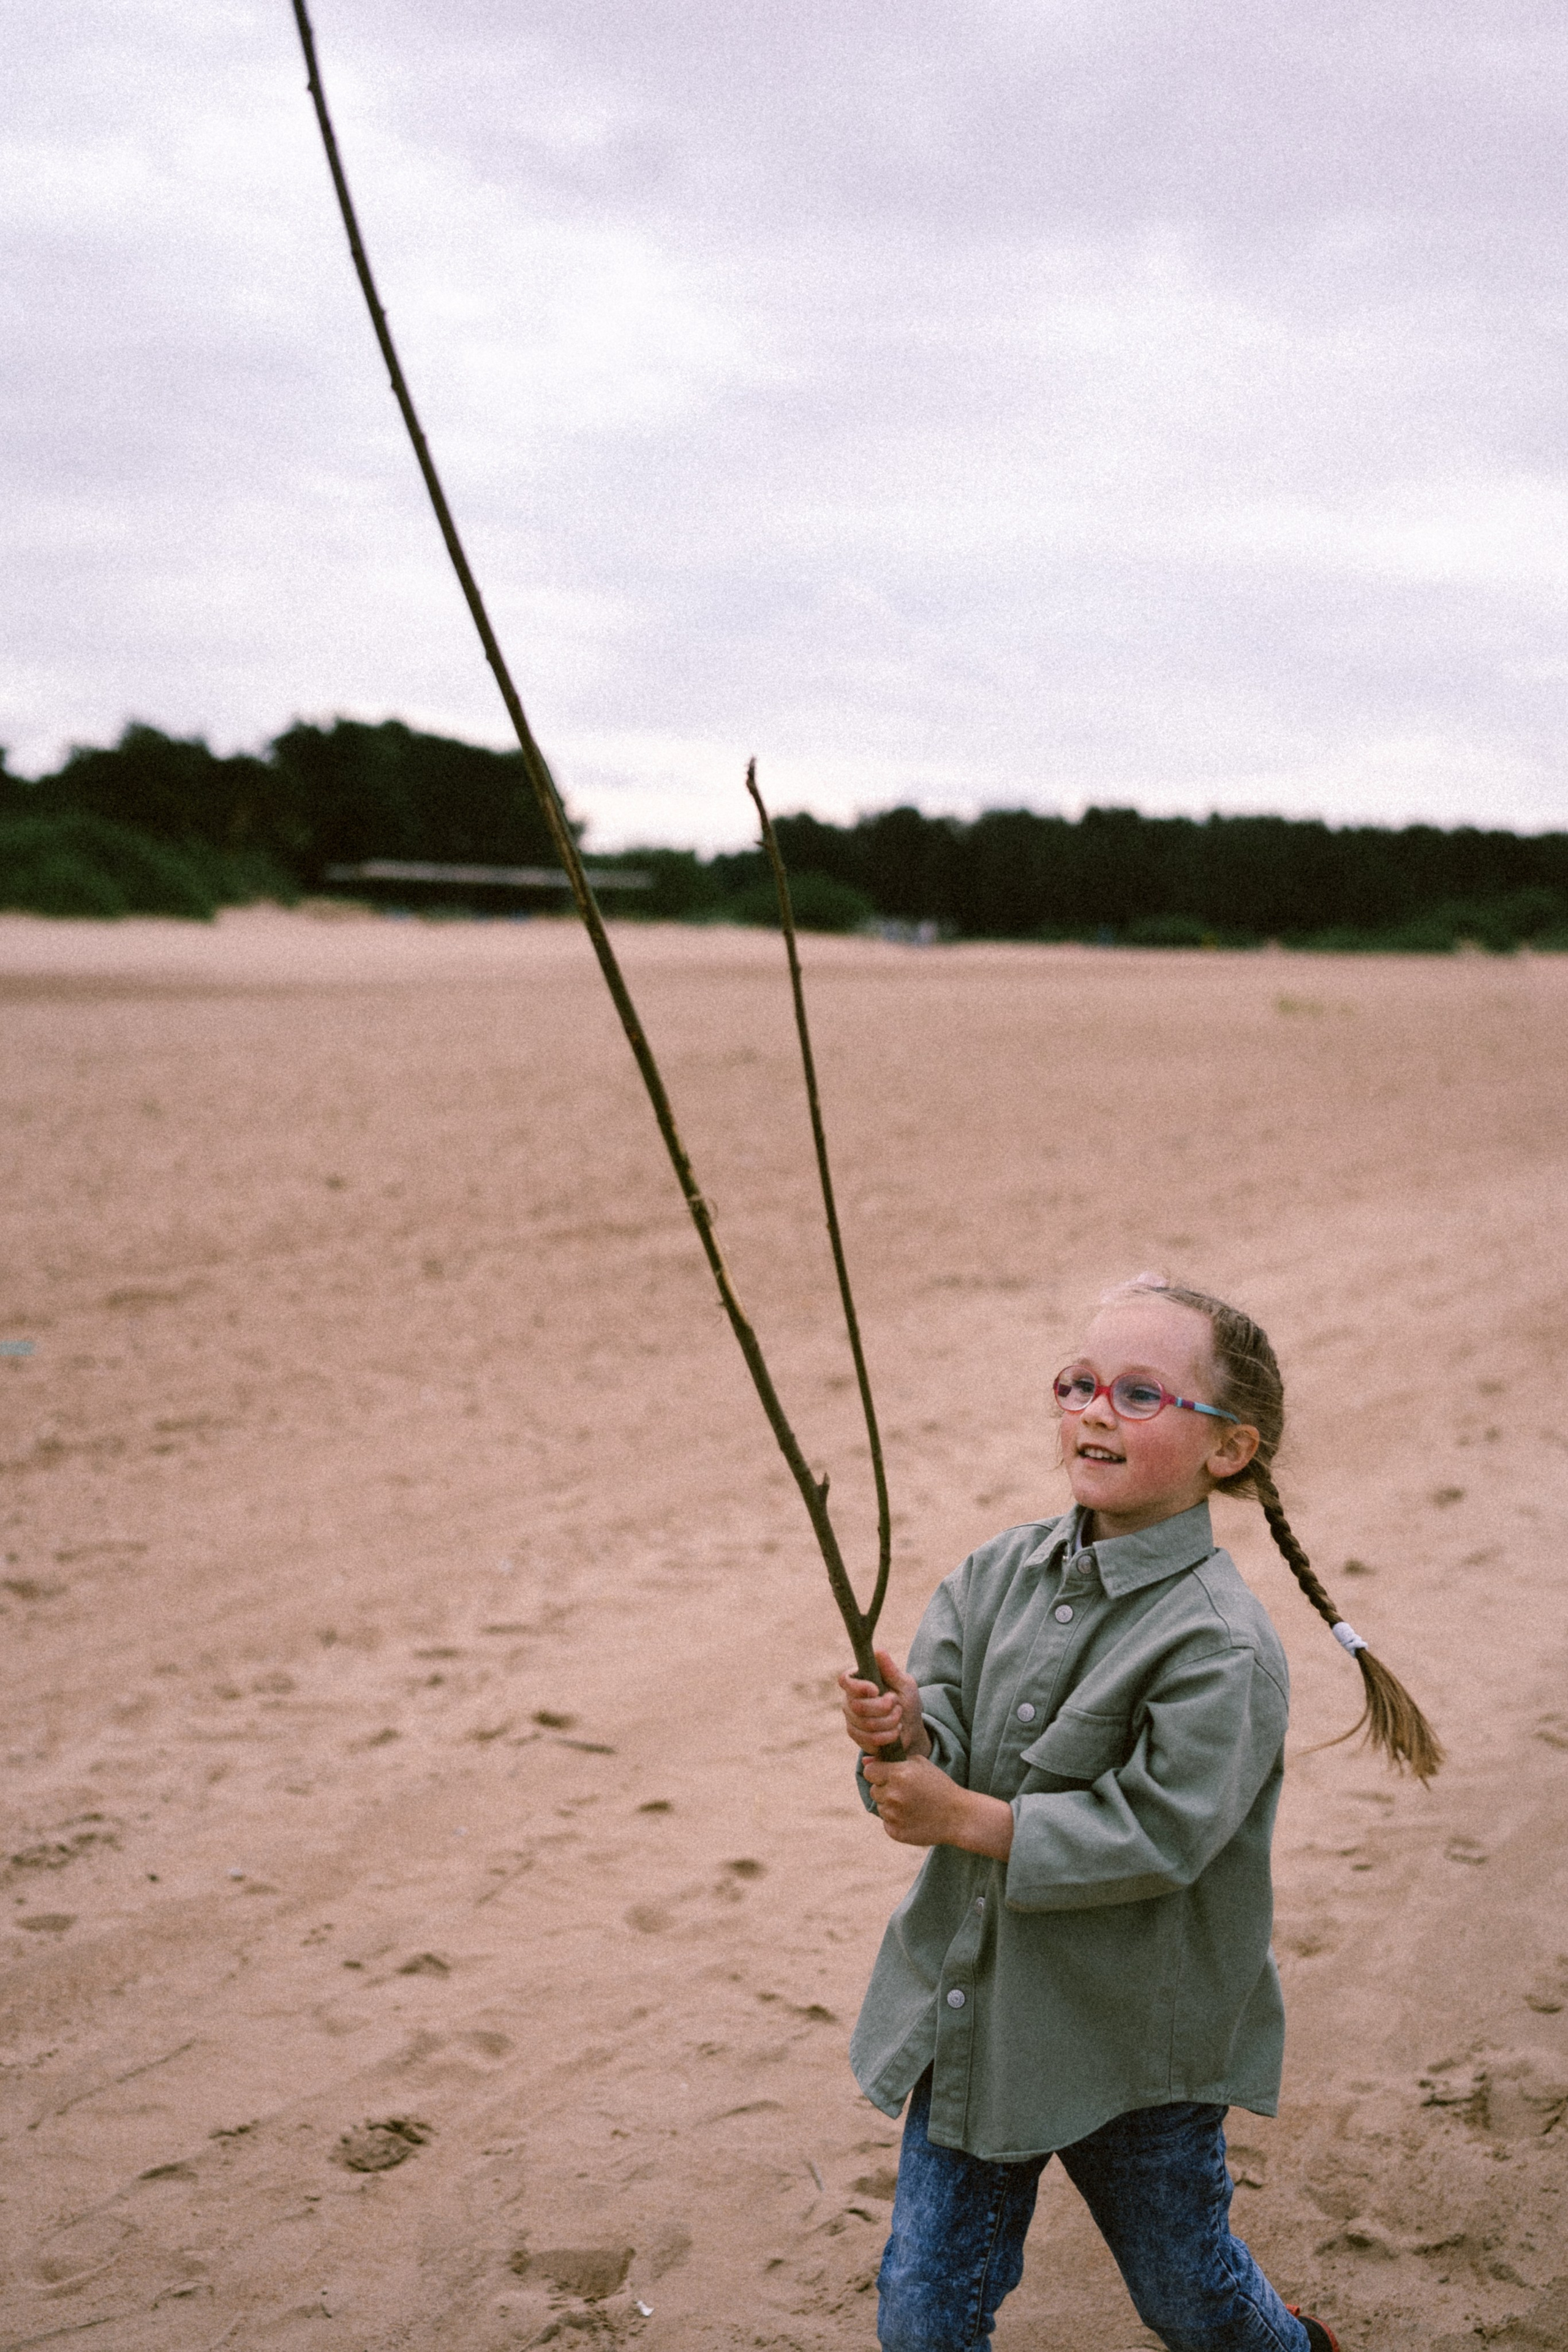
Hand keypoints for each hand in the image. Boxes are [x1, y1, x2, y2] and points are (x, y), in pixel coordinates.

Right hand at [839, 1648, 930, 1757]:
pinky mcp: (856, 1736)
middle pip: (857, 1705)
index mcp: (860, 1681)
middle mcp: (850, 1699)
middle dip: (883, 1708)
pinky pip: (867, 1739)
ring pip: (864, 1724)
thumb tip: (878, 1651)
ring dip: (888, 1722)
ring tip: (898, 1718)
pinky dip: (886, 1736)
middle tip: (896, 1705)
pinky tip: (894, 1732)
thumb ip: (891, 1670)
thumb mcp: (904, 1684)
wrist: (911, 1728)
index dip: (858, 1686)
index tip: (875, 1690)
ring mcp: (851, 1719)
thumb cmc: (907, 1701)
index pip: (846, 1680)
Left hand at [861, 1757, 1013, 1857]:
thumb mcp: (919, 1765)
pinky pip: (886, 1823)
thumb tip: (865, 1762)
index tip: (888, 1776)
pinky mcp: (895, 1832)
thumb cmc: (938, 1785)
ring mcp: (893, 1815)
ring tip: (912, 1805)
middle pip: (874, 1790)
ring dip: (891, 1805)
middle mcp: (892, 1795)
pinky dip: (896, 1820)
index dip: (878, 1773)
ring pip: (880, 1807)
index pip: (869, 1772)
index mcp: (898, 1775)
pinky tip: (913, 1817)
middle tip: (906, 1792)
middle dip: (886, 1789)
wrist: (957, 1816)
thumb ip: (891, 1760)